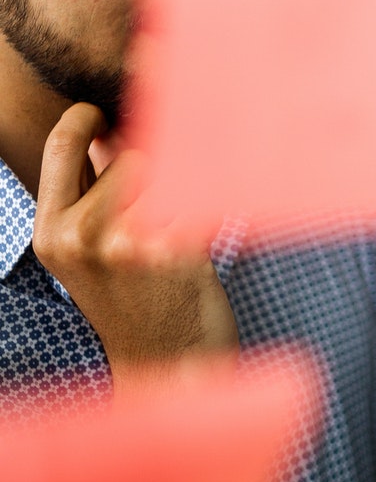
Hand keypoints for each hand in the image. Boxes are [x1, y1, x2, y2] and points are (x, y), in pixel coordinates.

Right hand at [32, 104, 237, 383]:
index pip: (61, 145)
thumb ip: (91, 191)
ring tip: (187, 226)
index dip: (84, 118)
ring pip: (170, 170)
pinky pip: (203, 194)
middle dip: (154, 167)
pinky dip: (216, 200)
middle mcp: (82, 236)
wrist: (170, 366)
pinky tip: (213, 223)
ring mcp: (127, 242)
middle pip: (130, 154)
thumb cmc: (136, 301)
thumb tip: (107, 124)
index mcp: (52, 233)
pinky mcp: (176, 249)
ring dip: (188, 187)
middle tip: (168, 203)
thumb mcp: (89, 252)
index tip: (101, 115)